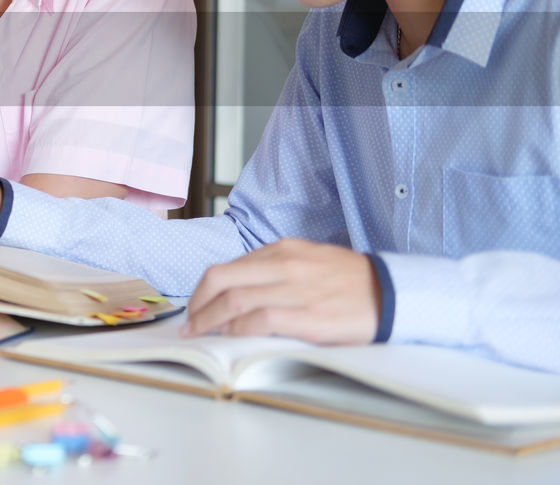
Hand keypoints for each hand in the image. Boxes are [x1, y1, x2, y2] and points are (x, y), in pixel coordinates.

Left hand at [182, 239, 380, 344]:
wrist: (396, 293)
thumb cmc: (351, 282)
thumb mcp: (309, 260)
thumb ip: (275, 269)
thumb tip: (239, 291)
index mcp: (284, 250)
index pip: (229, 267)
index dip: (205, 289)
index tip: (196, 305)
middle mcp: (286, 265)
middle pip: (222, 280)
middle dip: (198, 303)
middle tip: (189, 324)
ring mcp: (297, 290)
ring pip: (235, 300)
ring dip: (210, 319)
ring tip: (200, 334)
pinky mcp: (310, 317)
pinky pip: (260, 320)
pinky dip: (237, 329)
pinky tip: (229, 337)